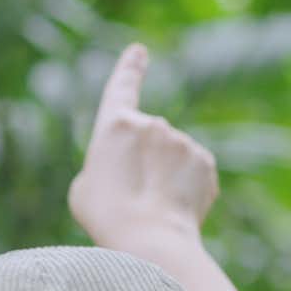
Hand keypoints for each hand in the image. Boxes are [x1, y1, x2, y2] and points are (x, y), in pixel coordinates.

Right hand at [67, 43, 217, 251]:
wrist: (149, 238)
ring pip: (172, 157)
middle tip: (131, 197)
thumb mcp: (85, 186)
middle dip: (142, 163)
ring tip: (151, 207)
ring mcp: (182, 141)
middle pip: (147, 141)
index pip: (122, 87)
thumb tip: (133, 165)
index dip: (129, 68)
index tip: (139, 51)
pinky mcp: (205, 161)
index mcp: (115, 124)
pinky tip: (173, 209)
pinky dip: (184, 188)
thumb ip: (108, 163)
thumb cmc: (106, 215)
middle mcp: (152, 124)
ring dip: (163, 178)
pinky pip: (193, 172)